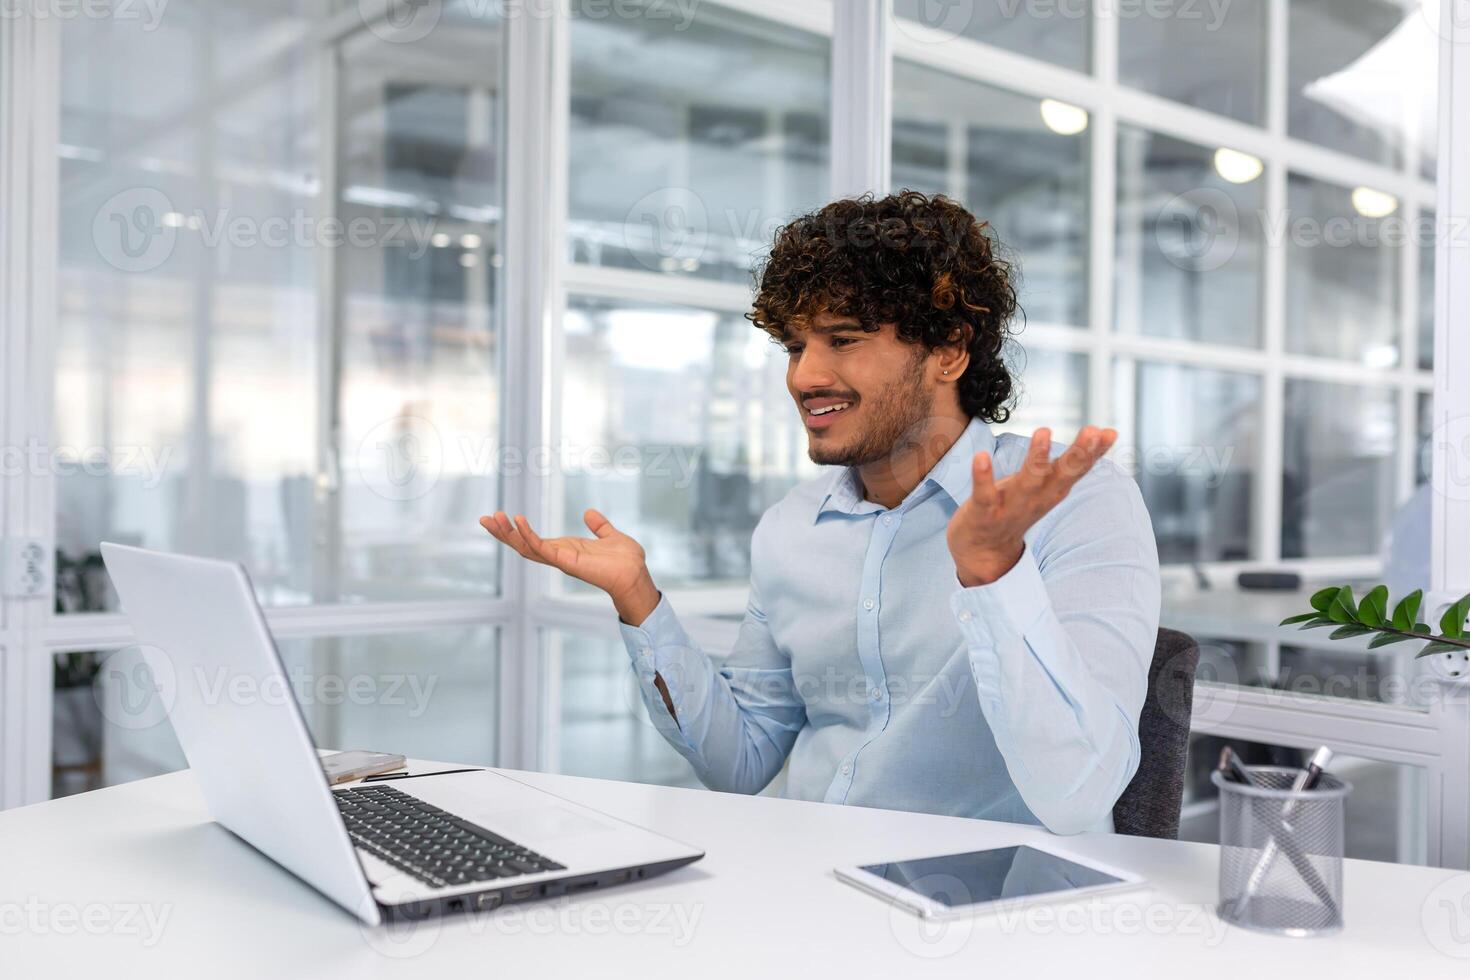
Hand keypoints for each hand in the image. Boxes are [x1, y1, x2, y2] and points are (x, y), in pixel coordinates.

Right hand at [479, 509, 659, 623]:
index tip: (499, 517)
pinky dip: (529, 535)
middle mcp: (559, 556)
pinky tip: (519, 521)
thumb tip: (589, 513)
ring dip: (508, 534)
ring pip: (526, 547)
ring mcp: (560, 560)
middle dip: (502, 533)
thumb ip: (599, 526)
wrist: (636, 573)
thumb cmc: (626, 560)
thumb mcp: (610, 536)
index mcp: (565, 550)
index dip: (515, 531)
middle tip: (484, 518)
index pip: (532, 540)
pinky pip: (542, 548)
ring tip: (493, 518)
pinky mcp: (566, 561)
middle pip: (522, 545)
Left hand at [946, 425, 1117, 586]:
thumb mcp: (1048, 485)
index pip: (1078, 470)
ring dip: (1037, 458)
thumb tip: (1107, 433)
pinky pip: (984, 494)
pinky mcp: (984, 513)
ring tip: (1043, 431)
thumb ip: (1071, 463)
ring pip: (1028, 482)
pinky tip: (981, 456)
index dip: (1094, 453)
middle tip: (1091, 430)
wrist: (983, 552)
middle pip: (1061, 475)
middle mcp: (1036, 500)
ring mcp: (1011, 507)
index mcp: (1052, 492)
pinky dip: (983, 477)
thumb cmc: (1018, 507)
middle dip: (1077, 454)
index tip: (1109, 433)